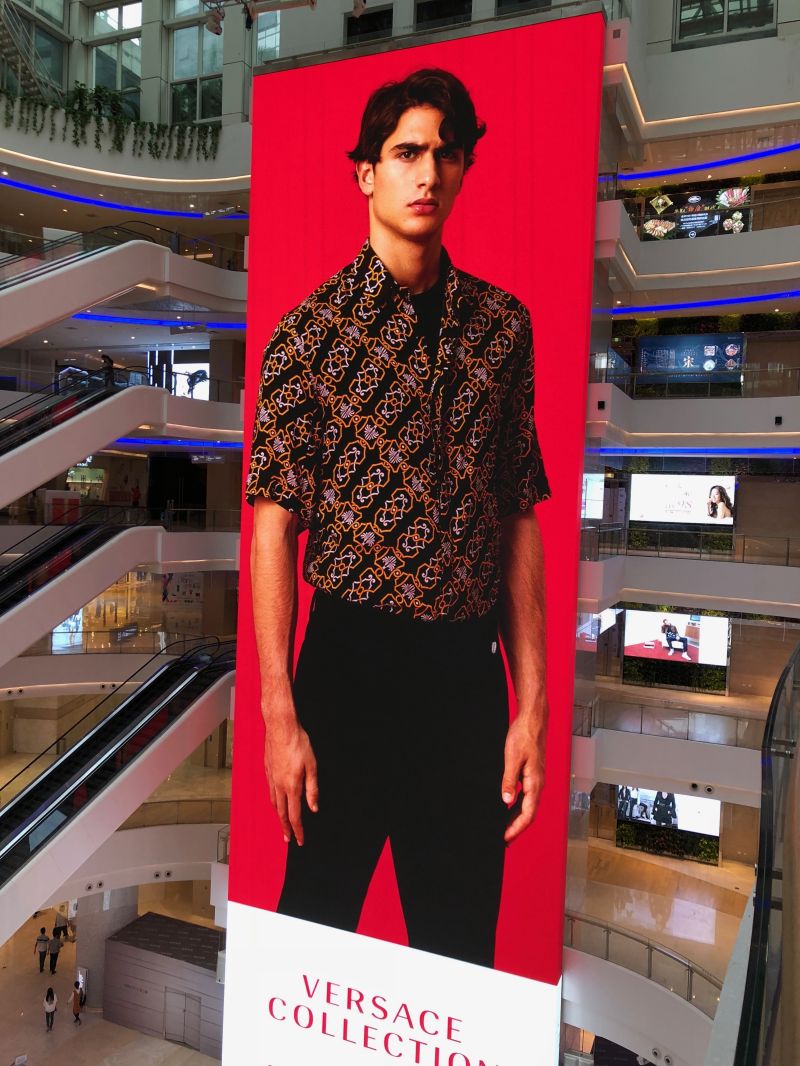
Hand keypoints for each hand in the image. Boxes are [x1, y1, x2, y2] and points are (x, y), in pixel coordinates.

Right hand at [263, 709, 317, 845]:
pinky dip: (274, 803)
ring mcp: (271, 778)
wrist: (280, 727)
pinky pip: (270, 792)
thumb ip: (313, 789)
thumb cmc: (298, 743)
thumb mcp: (312, 766)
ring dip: (279, 816)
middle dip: (286, 828)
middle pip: (282, 813)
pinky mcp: (267, 771)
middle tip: (288, 839)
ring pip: (274, 804)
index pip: (295, 815)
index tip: (300, 840)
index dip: (298, 830)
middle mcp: (279, 785)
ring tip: (282, 824)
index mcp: (292, 786)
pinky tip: (276, 802)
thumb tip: (314, 808)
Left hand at [501, 711, 545, 843]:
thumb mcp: (512, 758)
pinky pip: (527, 796)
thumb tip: (505, 801)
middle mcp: (538, 784)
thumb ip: (509, 780)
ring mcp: (536, 779)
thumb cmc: (524, 736)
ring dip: (517, 818)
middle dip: (516, 828)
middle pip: (529, 814)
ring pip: (528, 806)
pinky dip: (518, 806)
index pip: (527, 814)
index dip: (516, 829)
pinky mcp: (533, 774)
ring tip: (504, 827)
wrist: (533, 720)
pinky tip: (508, 807)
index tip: (505, 838)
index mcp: (535, 783)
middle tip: (503, 839)